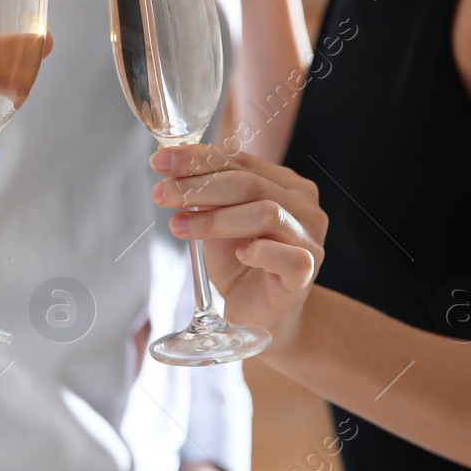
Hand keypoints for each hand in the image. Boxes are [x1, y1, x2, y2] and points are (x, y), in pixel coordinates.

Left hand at [149, 144, 325, 349]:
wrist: (260, 312)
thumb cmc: (239, 261)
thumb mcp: (215, 222)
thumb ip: (202, 195)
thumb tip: (166, 163)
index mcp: (283, 183)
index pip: (239, 160)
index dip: (198, 158)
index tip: (160, 161)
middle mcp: (302, 205)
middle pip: (249, 183)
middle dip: (199, 186)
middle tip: (161, 193)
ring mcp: (309, 238)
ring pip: (267, 214)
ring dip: (216, 219)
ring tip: (178, 225)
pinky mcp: (307, 272)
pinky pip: (290, 257)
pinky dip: (261, 252)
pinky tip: (239, 254)